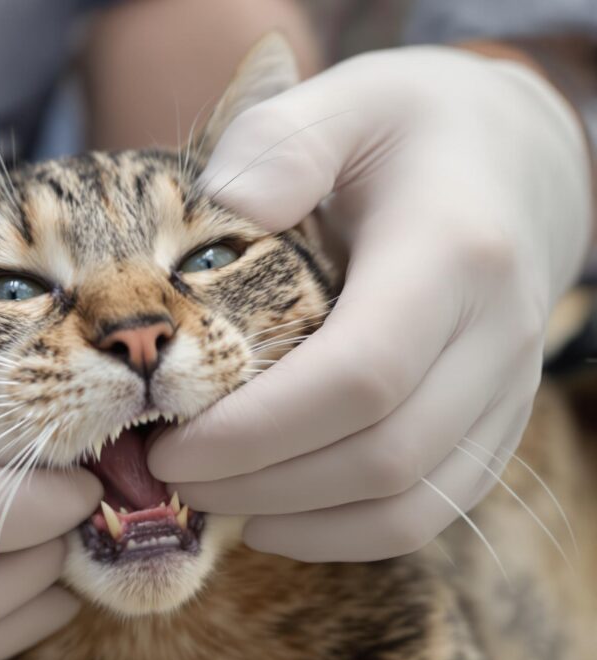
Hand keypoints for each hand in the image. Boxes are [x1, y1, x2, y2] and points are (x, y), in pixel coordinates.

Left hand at [149, 46, 591, 560]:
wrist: (518, 162)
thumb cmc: (413, 131)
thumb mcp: (348, 100)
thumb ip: (282, 143)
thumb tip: (224, 209)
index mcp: (452, 252)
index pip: (358, 375)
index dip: (255, 429)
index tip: (167, 440)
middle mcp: (495, 335)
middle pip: (379, 456)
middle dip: (257, 481)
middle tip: (165, 472)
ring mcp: (506, 390)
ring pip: (408, 503)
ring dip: (295, 518)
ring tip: (207, 499)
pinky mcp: (495, 426)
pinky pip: (429, 512)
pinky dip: (344, 533)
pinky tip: (271, 517)